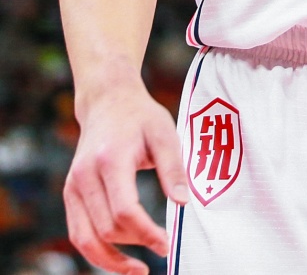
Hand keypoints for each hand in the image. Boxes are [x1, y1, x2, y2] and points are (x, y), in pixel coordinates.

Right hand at [64, 79, 187, 274]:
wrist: (108, 101)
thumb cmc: (140, 116)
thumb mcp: (164, 132)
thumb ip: (173, 168)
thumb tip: (183, 204)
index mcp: (110, 159)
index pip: (124, 209)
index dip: (146, 233)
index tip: (166, 244)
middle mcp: (85, 175)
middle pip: (107, 227)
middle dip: (136, 245)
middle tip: (163, 248)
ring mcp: (73, 185)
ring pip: (86, 238)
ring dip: (111, 261)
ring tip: (139, 270)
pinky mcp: (70, 193)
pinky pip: (78, 233)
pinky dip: (96, 251)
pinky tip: (119, 259)